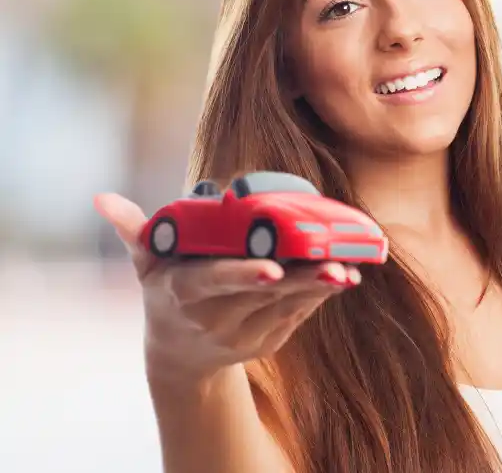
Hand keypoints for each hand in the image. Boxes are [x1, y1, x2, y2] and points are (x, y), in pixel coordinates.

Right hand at [94, 193, 360, 383]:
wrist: (179, 352)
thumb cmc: (166, 290)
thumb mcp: (147, 263)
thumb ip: (136, 230)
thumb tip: (103, 199)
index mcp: (183, 292)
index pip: (214, 282)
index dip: (242, 275)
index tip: (272, 269)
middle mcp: (212, 318)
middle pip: (262, 295)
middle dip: (300, 279)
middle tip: (334, 265)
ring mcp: (241, 336)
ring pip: (286, 307)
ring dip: (319, 286)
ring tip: (348, 267)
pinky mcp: (266, 343)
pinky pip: (297, 316)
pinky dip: (320, 296)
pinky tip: (343, 276)